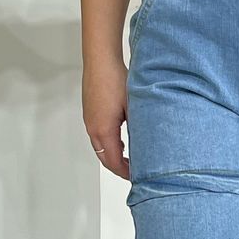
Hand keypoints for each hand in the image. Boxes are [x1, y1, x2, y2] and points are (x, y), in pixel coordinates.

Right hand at [83, 54, 130, 178]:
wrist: (100, 61)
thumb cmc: (114, 79)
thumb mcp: (134, 107)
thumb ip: (139, 129)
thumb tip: (149, 144)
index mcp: (103, 130)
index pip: (114, 161)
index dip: (126, 173)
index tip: (137, 178)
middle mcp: (93, 128)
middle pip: (105, 158)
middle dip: (119, 168)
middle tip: (135, 172)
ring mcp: (89, 121)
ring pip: (100, 148)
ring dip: (114, 156)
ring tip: (130, 159)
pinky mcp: (90, 113)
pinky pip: (97, 136)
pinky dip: (109, 145)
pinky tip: (121, 140)